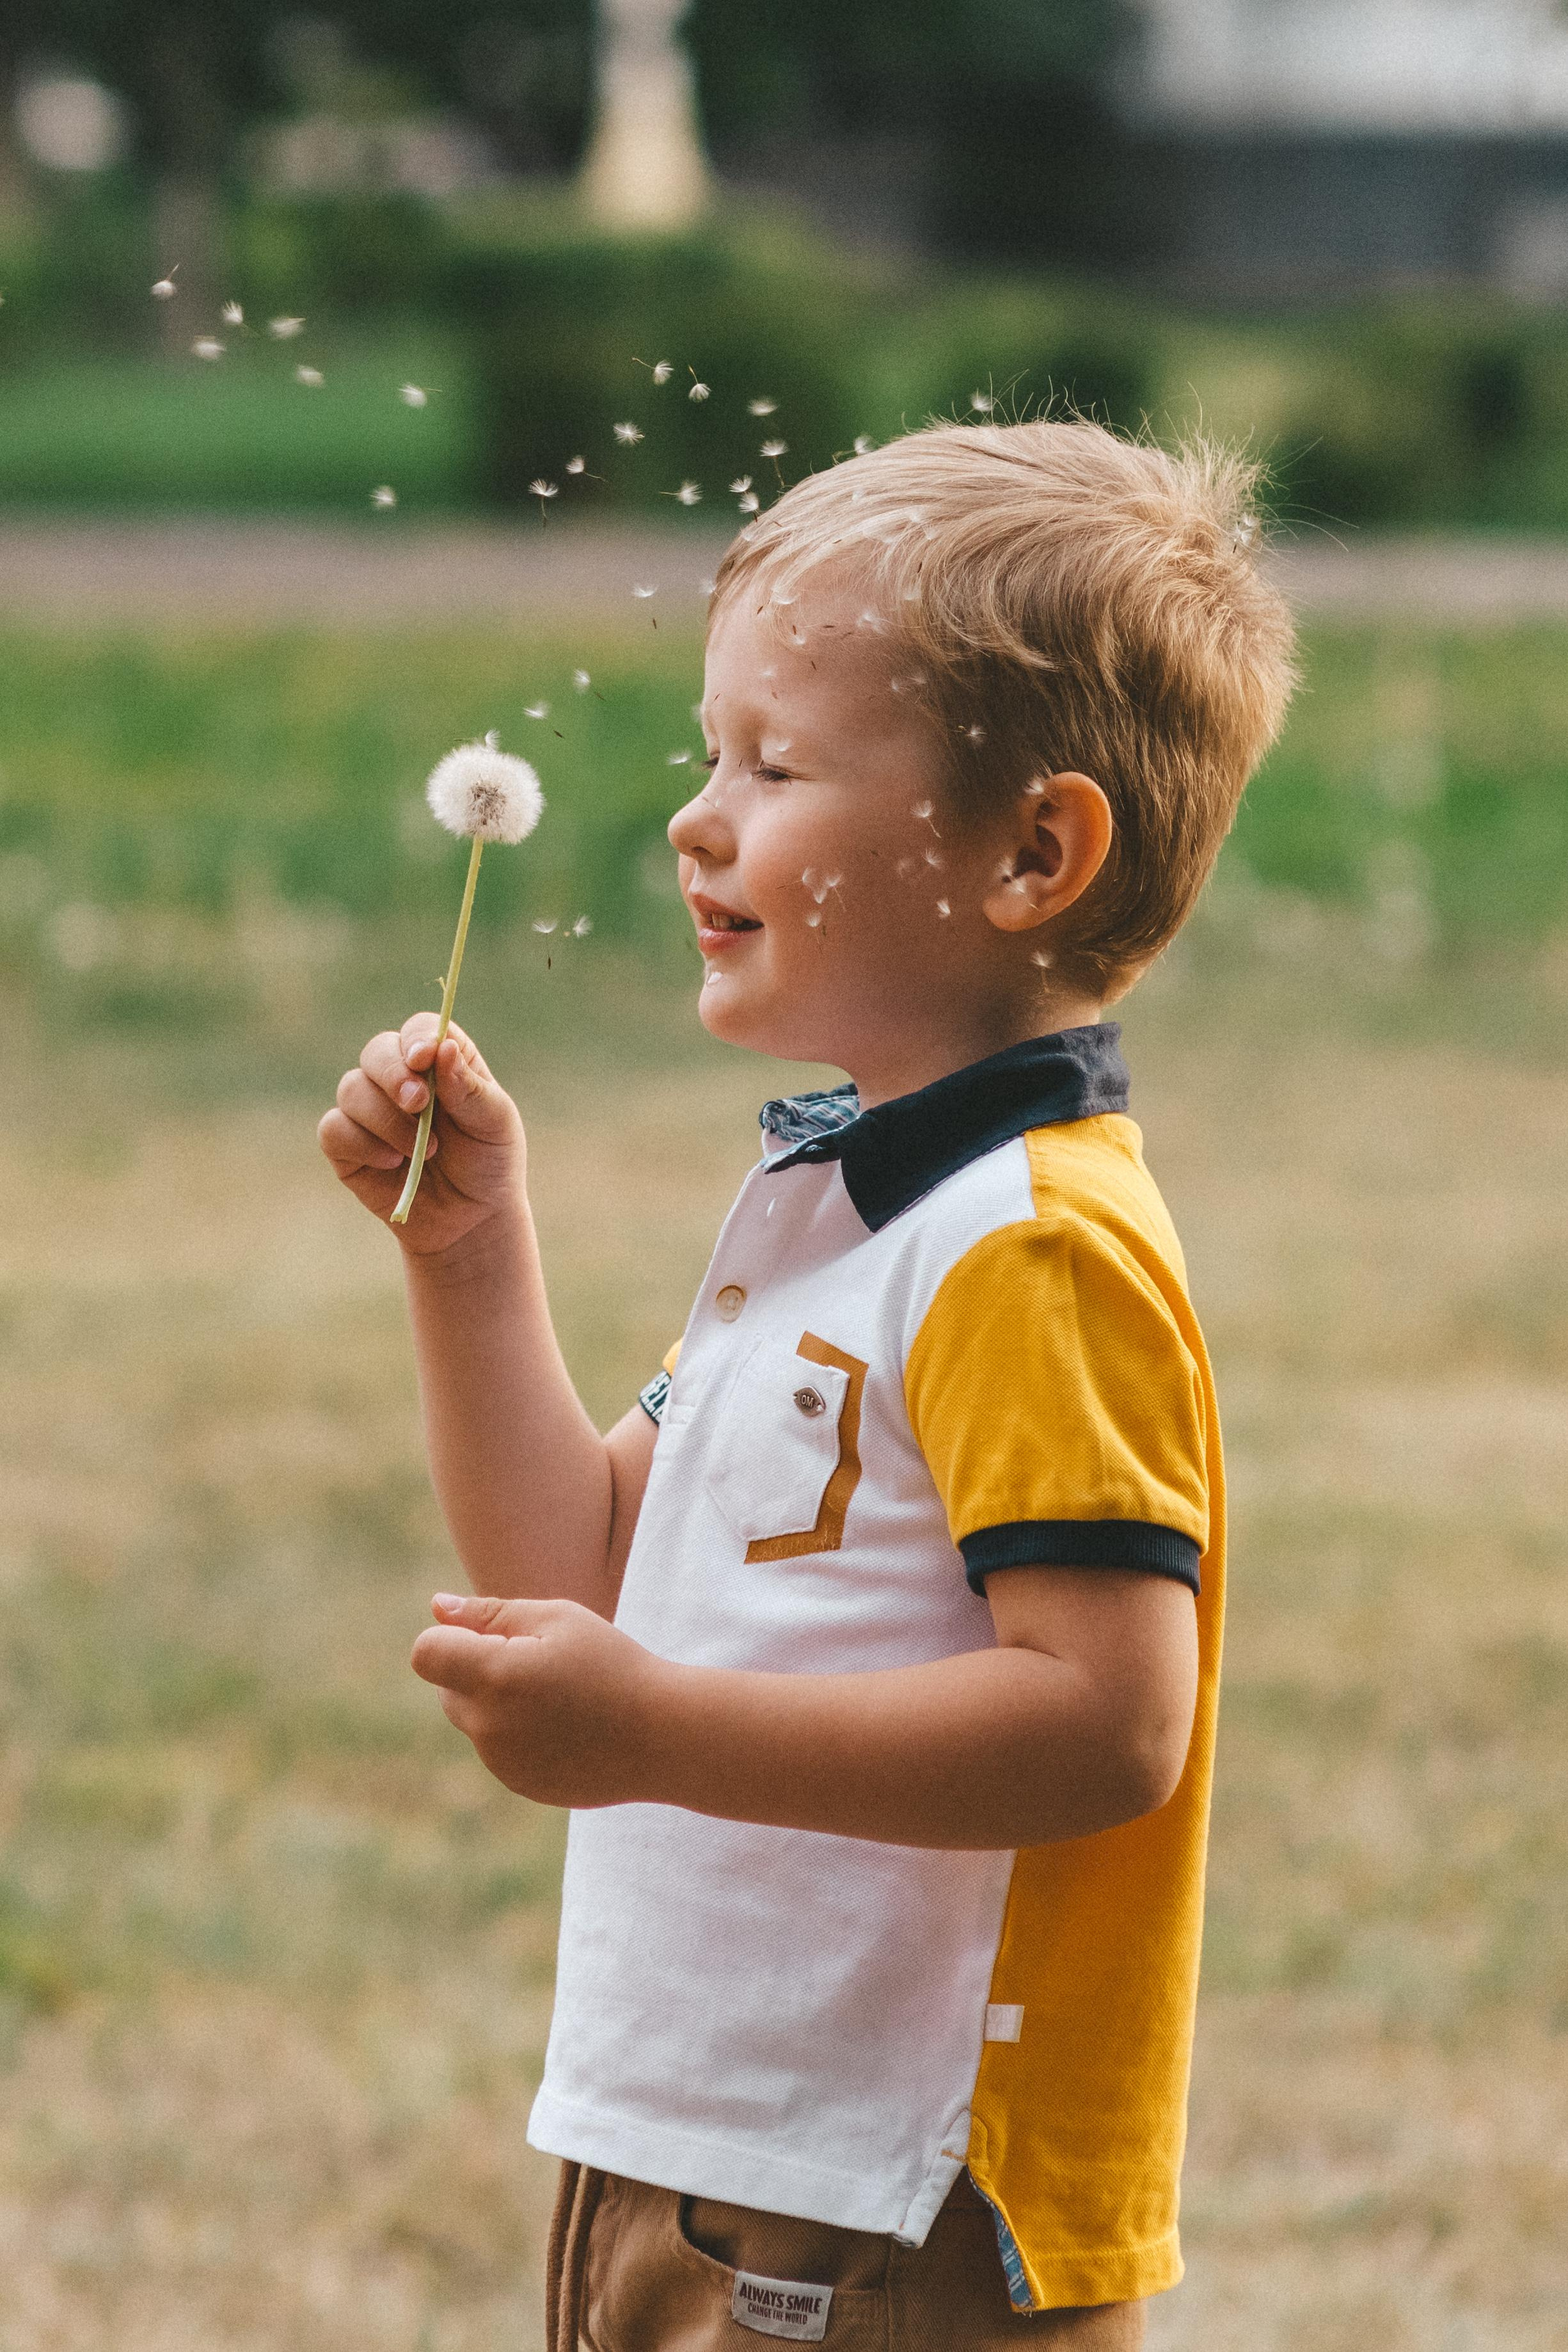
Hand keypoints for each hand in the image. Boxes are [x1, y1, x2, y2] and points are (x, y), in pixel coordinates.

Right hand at [318, 1016, 525, 1255]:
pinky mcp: (347, 1146)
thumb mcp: (494, 1124)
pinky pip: (334, 1129)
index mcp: (441, 1062)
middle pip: (377, 1050)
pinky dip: (363, 1144)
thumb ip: (469, 1087)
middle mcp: (400, 1079)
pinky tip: (393, 1163)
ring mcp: (369, 1110)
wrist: (471, 1221)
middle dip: (392, 1075)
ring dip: (386, 1120)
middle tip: (419, 1104)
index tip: (424, 1058)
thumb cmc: (488, 1163)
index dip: (417, 1038)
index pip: (419, 1030)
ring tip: (422, 1152)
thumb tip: (442, 1048)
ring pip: (351, 1089)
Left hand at [410, 1593, 668, 1807]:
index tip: (491, 1636)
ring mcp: (502, 1763)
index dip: (449, 1638)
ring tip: (561, 1696)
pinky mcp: (519, 1783)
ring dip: (499, 1703)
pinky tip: (567, 1726)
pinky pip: (499, 1749)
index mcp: (496, 1677)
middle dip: (476, 1669)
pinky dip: (518, 1733)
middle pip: (447, 1688)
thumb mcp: (558, 1619)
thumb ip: (490, 1613)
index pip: (427, 1653)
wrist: (662, 1735)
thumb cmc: (614, 1664)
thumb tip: (437, 1608)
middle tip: (540, 1661)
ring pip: (474, 1720)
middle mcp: (489, 1727)